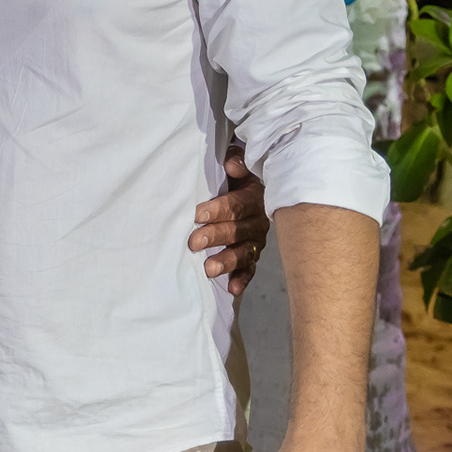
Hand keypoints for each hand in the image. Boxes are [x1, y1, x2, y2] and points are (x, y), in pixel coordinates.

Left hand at [192, 148, 269, 295]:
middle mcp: (257, 221)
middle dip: (215, 236)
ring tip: (209, 269)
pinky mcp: (252, 255)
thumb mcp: (236, 165)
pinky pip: (250, 269)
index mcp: (254, 198)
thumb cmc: (235, 178)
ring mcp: (256, 240)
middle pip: (237, 230)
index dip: (218, 210)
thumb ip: (236, 162)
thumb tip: (232, 165)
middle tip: (193, 242)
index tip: (197, 215)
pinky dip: (242, 279)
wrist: (250, 190)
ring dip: (227, 261)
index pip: (237, 205)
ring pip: (244, 252)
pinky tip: (232, 289)